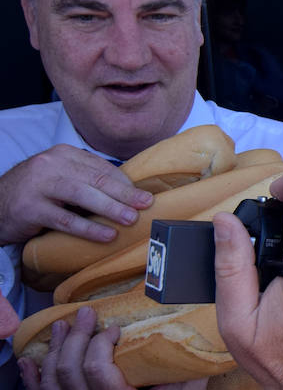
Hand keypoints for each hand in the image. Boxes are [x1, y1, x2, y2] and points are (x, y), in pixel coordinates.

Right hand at [0, 144, 151, 245]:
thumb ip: (87, 180)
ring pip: (82, 196)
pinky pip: (65, 220)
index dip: (125, 183)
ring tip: (130, 219)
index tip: (143, 196)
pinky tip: (106, 235)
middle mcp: (50, 165)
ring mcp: (39, 186)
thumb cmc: (37, 193)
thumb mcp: (61, 178)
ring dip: (110, 208)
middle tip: (145, 205)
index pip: (101, 168)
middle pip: (95, 179)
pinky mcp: (30, 209)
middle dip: (124, 194)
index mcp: (63, 154)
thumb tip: (129, 193)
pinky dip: (89, 228)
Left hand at [18, 306, 206, 389]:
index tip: (116, 329)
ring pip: (52, 385)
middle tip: (86, 315)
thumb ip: (184, 362)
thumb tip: (181, 328)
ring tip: (62, 327)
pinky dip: (33, 381)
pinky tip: (29, 362)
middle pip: (68, 372)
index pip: (96, 370)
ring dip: (54, 352)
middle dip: (75, 337)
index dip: (101, 343)